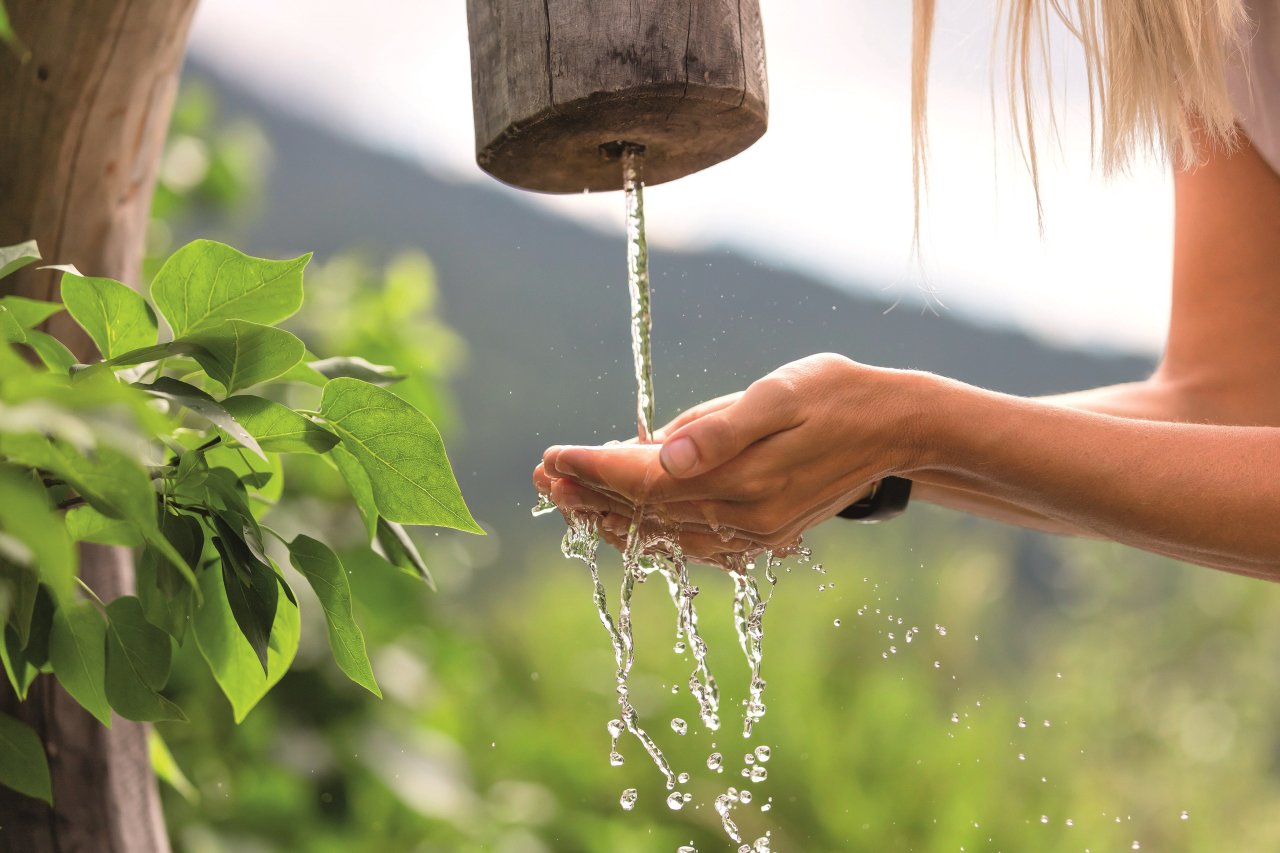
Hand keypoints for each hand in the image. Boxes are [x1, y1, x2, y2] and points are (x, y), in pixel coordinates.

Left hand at [534, 353, 927, 552]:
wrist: (898, 427)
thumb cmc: (838, 394)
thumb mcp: (782, 393)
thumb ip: (721, 428)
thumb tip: (664, 454)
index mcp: (742, 481)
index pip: (644, 481)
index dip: (592, 467)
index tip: (552, 452)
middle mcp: (744, 519)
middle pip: (644, 513)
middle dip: (587, 493)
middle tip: (542, 474)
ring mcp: (754, 535)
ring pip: (663, 535)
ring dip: (610, 516)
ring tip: (566, 496)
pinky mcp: (763, 537)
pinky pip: (691, 543)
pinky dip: (651, 531)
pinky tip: (626, 520)